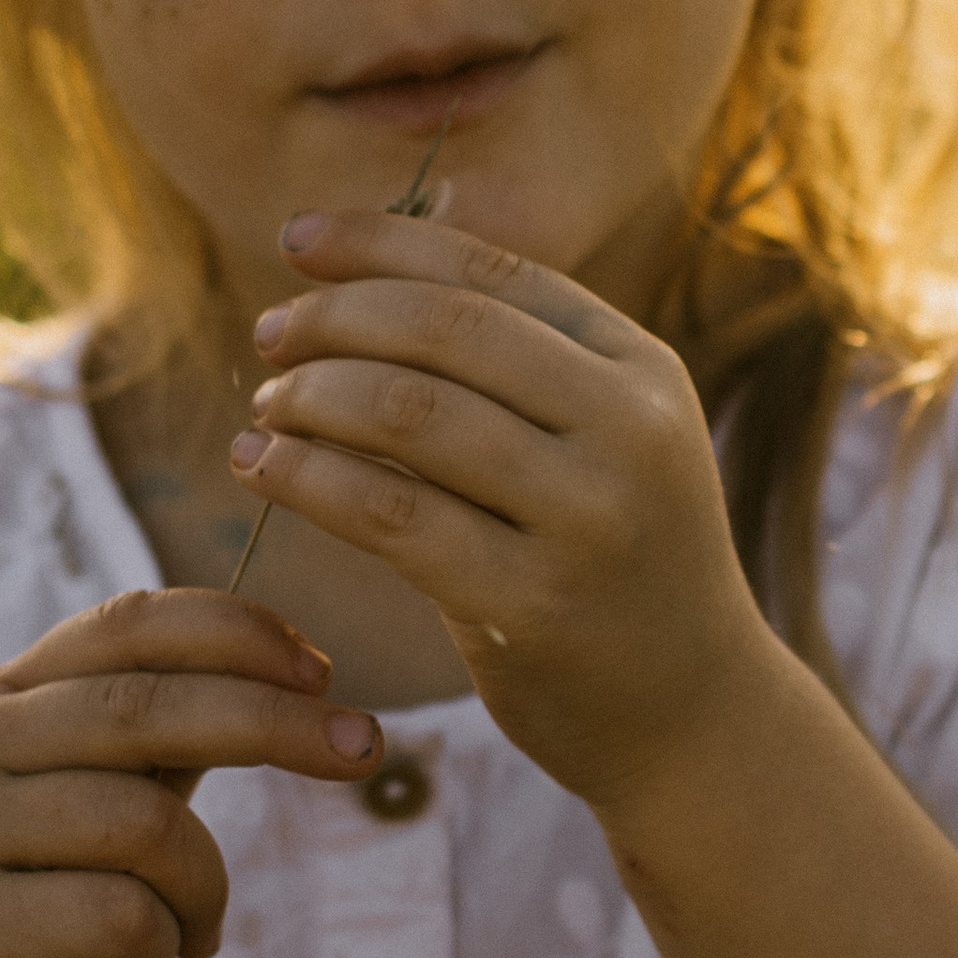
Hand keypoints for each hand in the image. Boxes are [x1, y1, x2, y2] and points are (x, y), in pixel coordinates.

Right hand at [0, 590, 382, 957]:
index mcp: (0, 700)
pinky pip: (120, 916)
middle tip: (365, 749)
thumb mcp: (112, 802)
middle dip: (277, 724)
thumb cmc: (52, 910)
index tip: (325, 671)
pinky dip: (159, 946)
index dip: (236, 632)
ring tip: (190, 927)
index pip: (125, 625)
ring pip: (146, 825)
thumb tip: (304, 672)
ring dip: (204, 887)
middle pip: (148, 708)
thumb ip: (173, 734)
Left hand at [232, 208, 772, 809]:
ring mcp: (587, 520)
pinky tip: (263, 467)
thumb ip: (520, 365)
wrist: (694, 717)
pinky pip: (389, 515)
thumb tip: (366, 271)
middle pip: (445, 331)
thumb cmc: (619, 565)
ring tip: (267, 409)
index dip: (381, 244)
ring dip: (311, 398)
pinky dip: (307, 478)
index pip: (495, 274)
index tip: (295, 240)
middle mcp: (628, 431)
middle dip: (335, 320)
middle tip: (271, 339)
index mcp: (644, 372)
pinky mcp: (533, 605)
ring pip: (409, 415)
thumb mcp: (607, 443)